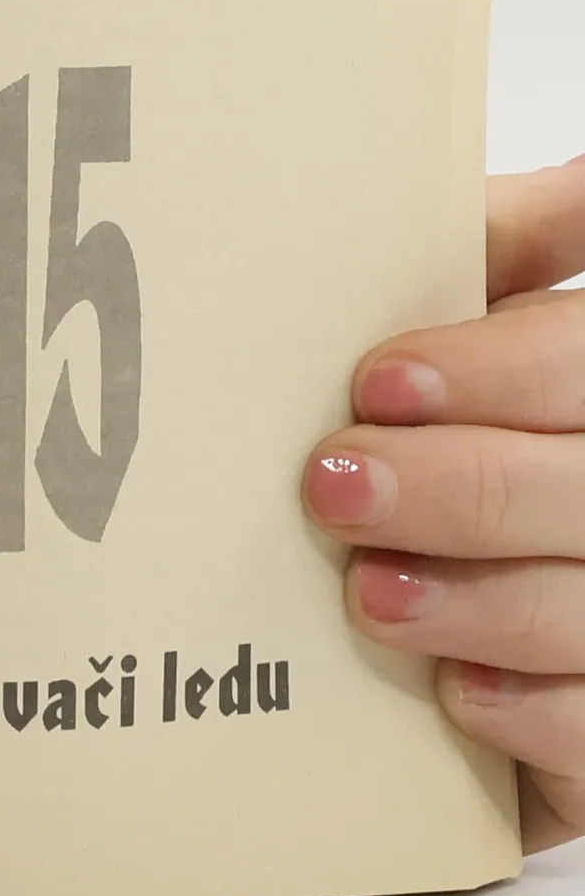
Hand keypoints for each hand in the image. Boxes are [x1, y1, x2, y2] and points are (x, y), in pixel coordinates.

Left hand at [304, 159, 584, 850]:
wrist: (455, 576)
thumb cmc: (462, 430)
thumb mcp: (478, 334)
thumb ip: (507, 254)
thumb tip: (575, 181)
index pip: (584, 361)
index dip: (496, 369)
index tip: (378, 378)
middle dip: (464, 488)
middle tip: (334, 484)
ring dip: (480, 604)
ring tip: (369, 594)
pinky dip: (531, 714)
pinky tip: (455, 695)